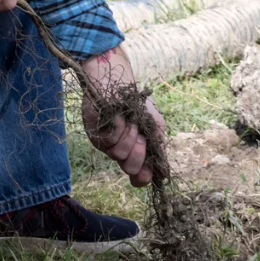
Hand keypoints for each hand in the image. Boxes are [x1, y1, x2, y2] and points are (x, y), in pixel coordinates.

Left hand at [80, 46, 163, 186]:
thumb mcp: (155, 125)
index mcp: (136, 151)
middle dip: (139, 153)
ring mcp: (107, 145)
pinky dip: (118, 128)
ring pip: (120, 154)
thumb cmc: (138, 103)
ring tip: (129, 121)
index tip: (147, 173)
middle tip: (140, 137)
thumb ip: (158, 147)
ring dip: (129, 135)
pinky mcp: (95, 135)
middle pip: (131, 168)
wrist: (119, 83)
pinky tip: (118, 117)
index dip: (143, 177)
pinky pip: (109, 141)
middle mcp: (121, 151)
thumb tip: (163, 173)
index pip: (139, 176)